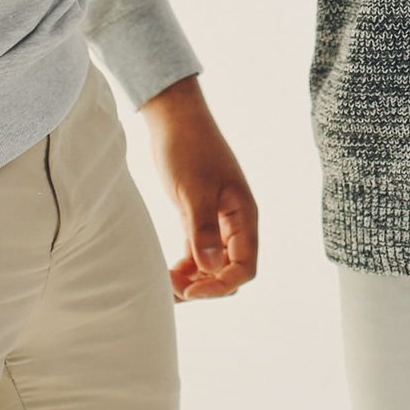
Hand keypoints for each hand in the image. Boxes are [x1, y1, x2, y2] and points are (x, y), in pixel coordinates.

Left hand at [139, 76, 258, 300]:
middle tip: (172, 288)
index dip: (221, 285)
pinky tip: (167, 272)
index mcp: (244, 215)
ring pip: (213, 266)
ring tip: (165, 282)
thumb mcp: (193, 190)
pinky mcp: (199, 218)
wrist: (174, 119)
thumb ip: (204, 230)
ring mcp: (218, 221)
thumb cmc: (187, 148)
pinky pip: (199, 254)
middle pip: (231, 271)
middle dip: (206, 286)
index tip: (190, 291)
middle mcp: (235, 223)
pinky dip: (185, 268)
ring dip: (193, 280)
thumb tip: (213, 268)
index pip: (245, 267)